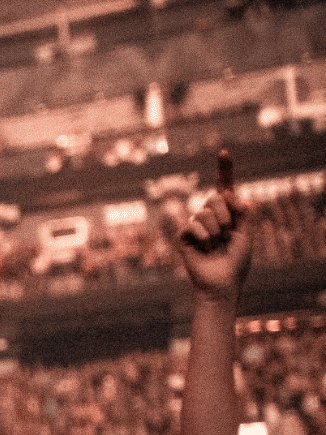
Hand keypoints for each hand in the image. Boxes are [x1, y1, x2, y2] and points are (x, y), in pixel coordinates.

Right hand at [172, 151, 251, 300]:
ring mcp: (196, 225)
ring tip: (217, 245)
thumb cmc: (236, 262)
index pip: (225, 187)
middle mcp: (211, 216)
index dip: (224, 169)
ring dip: (216, 229)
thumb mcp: (248, 234)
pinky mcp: (184, 236)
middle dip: (225, 213)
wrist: (221, 283)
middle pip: (215, 197)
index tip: (224, 151)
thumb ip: (244, 212)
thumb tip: (229, 194)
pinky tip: (205, 248)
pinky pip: (192, 225)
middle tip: (227, 233)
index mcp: (228, 213)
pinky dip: (203, 236)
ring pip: (204, 212)